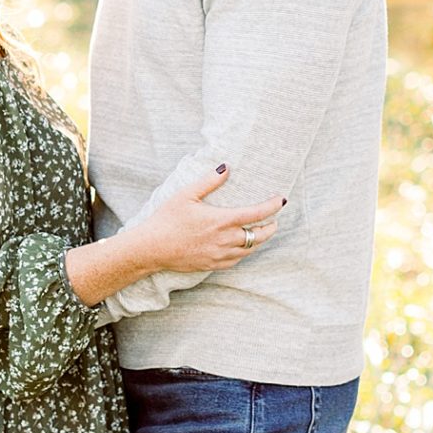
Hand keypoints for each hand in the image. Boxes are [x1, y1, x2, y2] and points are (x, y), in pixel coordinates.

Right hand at [134, 167, 284, 274]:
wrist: (152, 248)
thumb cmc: (166, 219)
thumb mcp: (186, 195)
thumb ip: (209, 182)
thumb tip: (226, 167)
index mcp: (221, 220)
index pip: (256, 214)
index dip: (272, 207)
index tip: (281, 200)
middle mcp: (225, 240)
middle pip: (259, 236)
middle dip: (271, 227)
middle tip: (274, 219)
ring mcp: (219, 255)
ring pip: (250, 250)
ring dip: (259, 240)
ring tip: (262, 232)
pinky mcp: (212, 265)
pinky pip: (237, 260)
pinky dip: (245, 252)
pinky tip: (243, 246)